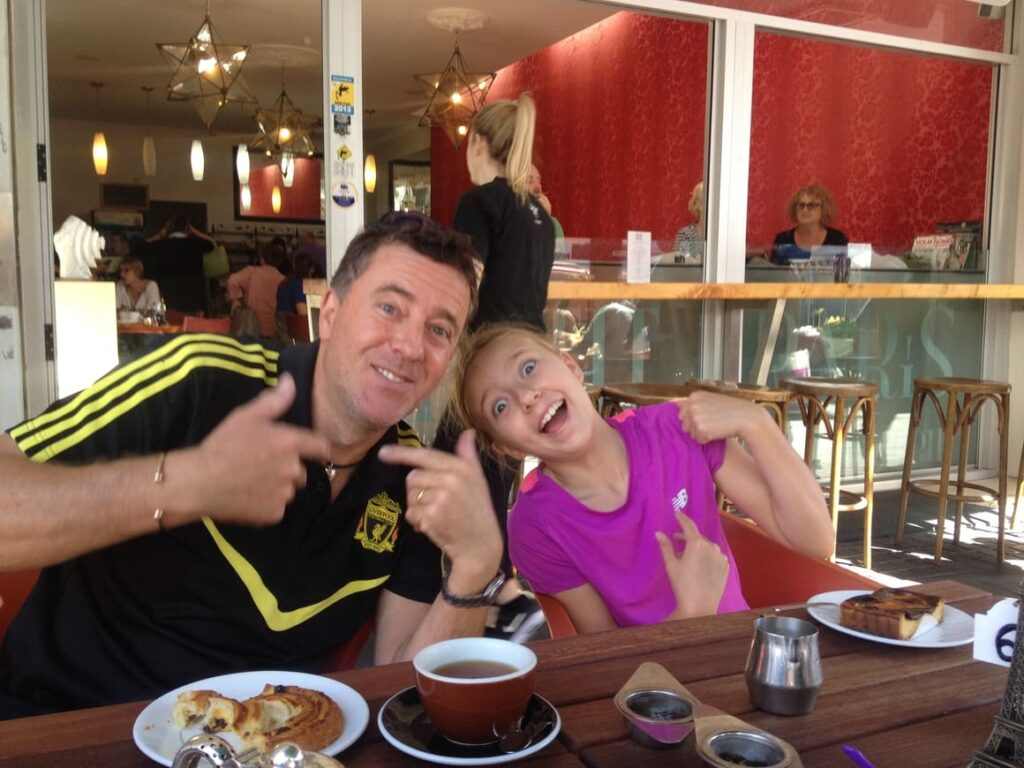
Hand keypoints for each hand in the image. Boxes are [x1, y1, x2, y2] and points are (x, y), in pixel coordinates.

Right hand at [179, 373, 330, 525]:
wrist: (198, 483)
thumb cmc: (222, 446)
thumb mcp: (246, 417)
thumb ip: (274, 401)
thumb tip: (291, 380)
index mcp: (290, 443)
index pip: (322, 447)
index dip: (316, 449)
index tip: (310, 451)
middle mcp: (293, 469)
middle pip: (301, 471)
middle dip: (288, 469)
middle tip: (262, 466)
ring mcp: (284, 494)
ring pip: (289, 490)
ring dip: (278, 487)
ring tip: (252, 482)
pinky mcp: (274, 514)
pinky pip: (277, 508)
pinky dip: (267, 504)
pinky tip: (248, 497)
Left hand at [378, 430, 502, 589]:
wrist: (480, 544)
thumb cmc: (477, 509)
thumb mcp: (478, 479)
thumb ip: (468, 455)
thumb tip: (468, 432)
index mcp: (461, 467)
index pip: (425, 455)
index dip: (401, 453)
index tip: (383, 453)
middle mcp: (450, 479)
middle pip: (413, 477)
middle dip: (417, 490)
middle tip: (433, 502)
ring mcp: (440, 498)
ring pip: (410, 495)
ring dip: (416, 506)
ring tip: (435, 514)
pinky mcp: (431, 516)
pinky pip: (411, 512)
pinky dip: (416, 521)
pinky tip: (431, 525)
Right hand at [655, 511, 727, 619]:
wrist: (700, 606)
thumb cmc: (682, 584)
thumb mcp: (671, 564)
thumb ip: (665, 546)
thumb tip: (658, 533)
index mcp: (696, 543)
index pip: (688, 525)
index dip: (681, 517)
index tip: (677, 513)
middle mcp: (711, 546)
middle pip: (697, 536)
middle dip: (687, 537)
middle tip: (676, 541)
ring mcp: (720, 556)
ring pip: (706, 546)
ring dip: (697, 547)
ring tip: (688, 557)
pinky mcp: (725, 566)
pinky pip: (714, 555)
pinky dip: (707, 556)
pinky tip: (700, 565)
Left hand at [677, 391, 764, 443]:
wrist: (747, 418)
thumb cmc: (731, 410)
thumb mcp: (711, 400)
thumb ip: (695, 403)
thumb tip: (675, 404)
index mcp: (694, 396)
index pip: (681, 412)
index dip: (694, 418)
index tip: (707, 417)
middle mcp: (692, 405)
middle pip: (684, 424)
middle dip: (695, 427)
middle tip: (713, 423)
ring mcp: (695, 418)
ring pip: (691, 433)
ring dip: (701, 434)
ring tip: (716, 427)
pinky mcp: (701, 430)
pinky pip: (699, 440)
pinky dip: (707, 440)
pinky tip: (718, 433)